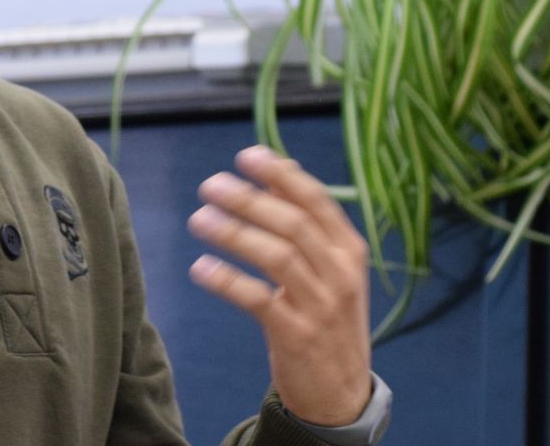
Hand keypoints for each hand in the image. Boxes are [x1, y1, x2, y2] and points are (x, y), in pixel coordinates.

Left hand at [188, 146, 372, 426]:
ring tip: (199, 219)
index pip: (316, 201)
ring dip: (234, 233)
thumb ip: (309, 226)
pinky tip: (200, 267)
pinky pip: (258, 300)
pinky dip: (227, 280)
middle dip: (249, 199)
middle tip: (210, 184)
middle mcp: (341, 274)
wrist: (342, 394)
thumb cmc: (328, 320)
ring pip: (277, 257)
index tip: (246, 155)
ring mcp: (321, 306)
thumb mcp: (332, 271)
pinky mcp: (297, 336)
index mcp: (350, 251)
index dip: (281, 175)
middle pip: (293, 224)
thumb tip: (278, 176)